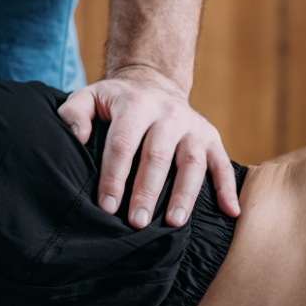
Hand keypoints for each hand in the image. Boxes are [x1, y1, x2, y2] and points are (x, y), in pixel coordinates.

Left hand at [57, 69, 238, 228]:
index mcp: (136, 104)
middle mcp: (168, 113)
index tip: (107, 206)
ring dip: (184, 195)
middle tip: (136, 222)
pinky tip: (231, 212)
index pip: (123, 144)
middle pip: (157, 157)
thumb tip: (77, 136)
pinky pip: (221, 164)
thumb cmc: (116, 101)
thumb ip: (74, 112)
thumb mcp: (89, 97)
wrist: (153, 83)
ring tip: (173, 223)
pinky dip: (228, 188)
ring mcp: (192, 126)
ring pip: (192, 163)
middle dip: (146, 192)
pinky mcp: (211, 136)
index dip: (114, 176)